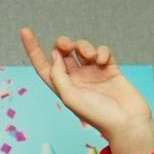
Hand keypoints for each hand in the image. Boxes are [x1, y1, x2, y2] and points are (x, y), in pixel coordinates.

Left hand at [20, 27, 153, 153]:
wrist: (127, 123)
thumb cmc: (99, 116)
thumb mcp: (70, 97)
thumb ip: (58, 75)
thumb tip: (55, 55)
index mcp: (64, 87)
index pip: (44, 65)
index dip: (33, 49)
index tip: (25, 30)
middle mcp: (77, 79)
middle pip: (63, 53)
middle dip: (62, 44)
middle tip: (67, 46)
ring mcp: (94, 73)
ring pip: (83, 49)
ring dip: (84, 46)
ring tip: (91, 56)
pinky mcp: (110, 70)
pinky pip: (103, 52)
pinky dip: (102, 51)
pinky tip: (103, 60)